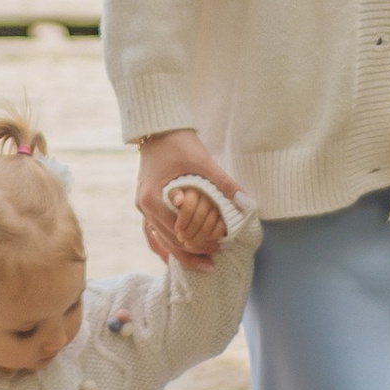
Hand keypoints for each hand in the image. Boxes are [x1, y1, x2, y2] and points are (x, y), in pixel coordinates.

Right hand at [135, 128, 241, 267]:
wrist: (158, 129)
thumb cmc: (179, 144)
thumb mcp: (203, 162)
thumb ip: (223, 184)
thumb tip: (246, 202)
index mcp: (153, 199)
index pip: (178, 233)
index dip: (199, 243)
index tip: (219, 248)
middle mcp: (144, 207)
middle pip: (169, 242)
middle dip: (193, 252)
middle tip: (215, 259)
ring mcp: (143, 207)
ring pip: (162, 240)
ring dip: (183, 250)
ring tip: (204, 261)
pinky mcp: (147, 204)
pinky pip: (157, 232)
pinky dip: (172, 242)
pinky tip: (186, 251)